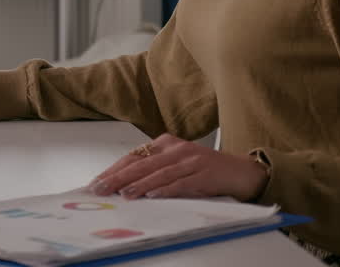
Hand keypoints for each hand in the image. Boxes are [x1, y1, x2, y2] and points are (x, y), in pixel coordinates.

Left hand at [87, 134, 268, 201]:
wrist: (242, 171)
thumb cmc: (205, 170)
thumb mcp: (177, 164)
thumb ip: (154, 170)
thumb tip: (123, 185)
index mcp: (167, 143)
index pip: (134, 156)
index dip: (114, 169)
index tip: (97, 181)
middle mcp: (177, 149)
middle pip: (142, 163)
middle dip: (118, 177)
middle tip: (101, 188)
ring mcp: (192, 160)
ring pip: (159, 173)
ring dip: (139, 184)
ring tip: (123, 194)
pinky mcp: (205, 174)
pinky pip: (182, 183)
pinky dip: (166, 189)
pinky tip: (153, 195)